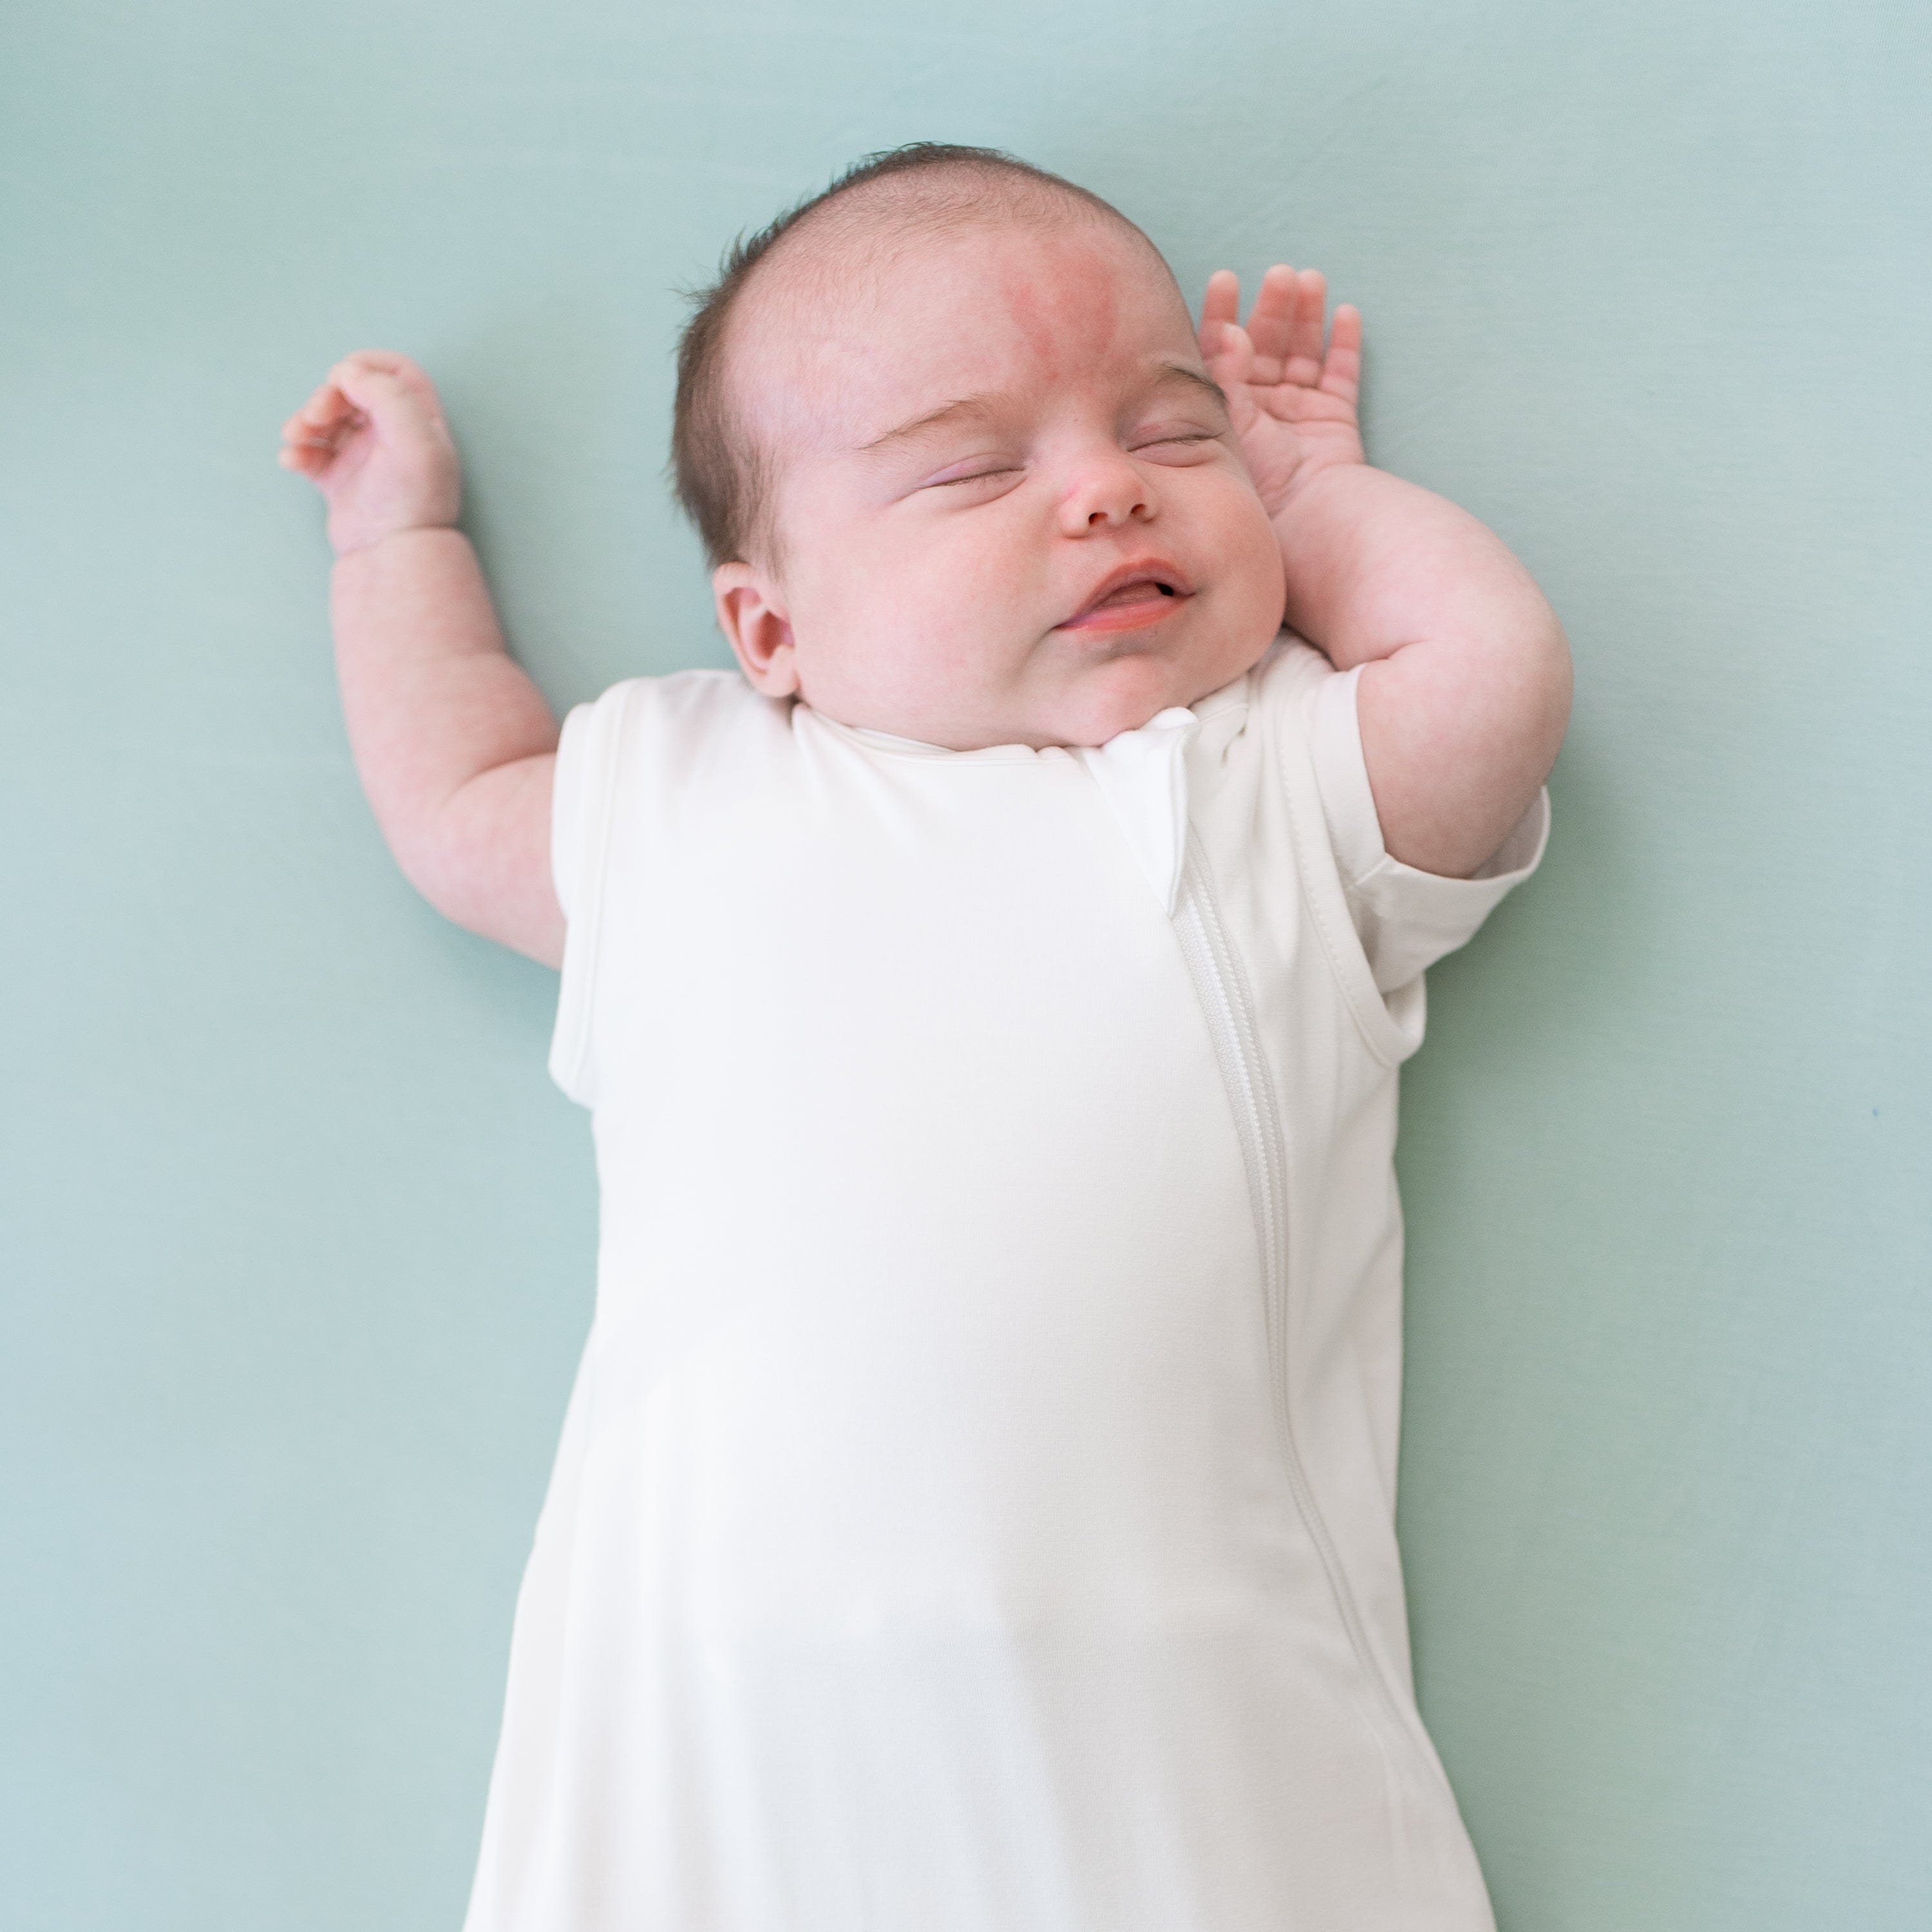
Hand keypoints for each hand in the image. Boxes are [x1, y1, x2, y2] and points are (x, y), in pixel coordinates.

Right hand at [278, 350, 460, 555]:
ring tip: (295, 436)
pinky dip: (297, 451)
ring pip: (327, 419)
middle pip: (353, 391)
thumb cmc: (413, 502)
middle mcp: (393, 435)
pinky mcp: (339, 479)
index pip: (397, 371)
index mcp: (420, 421)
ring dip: (304, 420)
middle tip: (317, 415)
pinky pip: (311, 453)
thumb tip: (348, 372)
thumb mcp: (415, 443)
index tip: (345, 376)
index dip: (368, 364)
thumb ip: (388, 397)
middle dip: (327, 395)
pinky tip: (292, 460)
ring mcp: (364, 456)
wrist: (393, 556)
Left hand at [1198, 266, 1364, 519]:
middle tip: (1277, 275)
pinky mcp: (1336, 419)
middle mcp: (1263, 411)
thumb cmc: (1260, 479)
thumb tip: (1228, 331)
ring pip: (1303, 352)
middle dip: (1272, 308)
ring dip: (1306, 315)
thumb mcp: (1231, 426)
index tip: (1224, 279)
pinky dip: (1345, 344)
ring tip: (1309, 279)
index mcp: (1229, 412)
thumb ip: (1226, 378)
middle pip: (1266, 346)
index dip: (1222, 315)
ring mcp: (1300, 414)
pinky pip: (1342, 374)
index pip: (1221, 355)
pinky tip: (1346, 312)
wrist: (1308, 515)